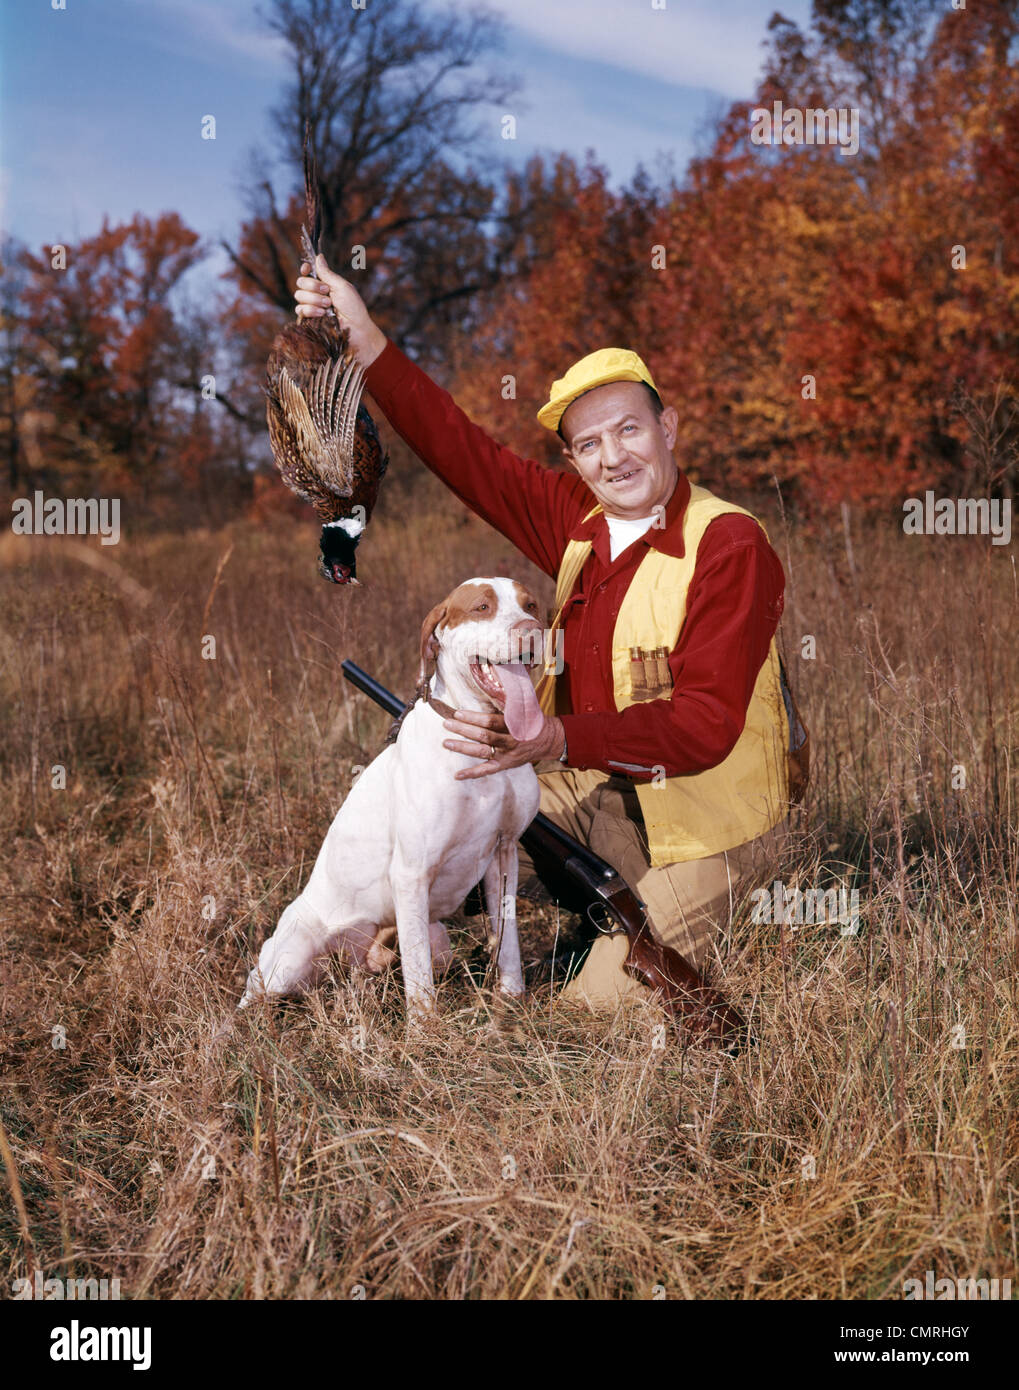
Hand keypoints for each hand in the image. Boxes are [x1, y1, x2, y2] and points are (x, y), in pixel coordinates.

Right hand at [294, 254, 386, 367]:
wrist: (355, 329)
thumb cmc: (353, 308)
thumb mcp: (342, 287)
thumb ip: (327, 273)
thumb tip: (318, 257)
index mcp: (325, 283)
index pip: (308, 272)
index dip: (305, 269)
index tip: (306, 269)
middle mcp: (316, 294)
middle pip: (301, 282)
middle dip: (313, 286)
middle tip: (327, 293)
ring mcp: (311, 306)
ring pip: (299, 296)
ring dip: (314, 299)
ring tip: (328, 306)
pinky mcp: (308, 319)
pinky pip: (299, 310)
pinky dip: (310, 310)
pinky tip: (322, 314)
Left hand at [442, 709, 565, 779]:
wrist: (548, 740)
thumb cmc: (531, 720)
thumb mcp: (523, 708)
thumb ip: (508, 699)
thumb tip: (494, 677)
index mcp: (513, 725)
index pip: (490, 721)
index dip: (473, 718)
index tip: (458, 713)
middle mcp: (509, 741)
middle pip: (484, 736)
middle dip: (464, 730)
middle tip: (447, 724)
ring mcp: (506, 755)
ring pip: (482, 752)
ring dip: (463, 748)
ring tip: (446, 743)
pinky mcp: (504, 765)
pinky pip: (486, 771)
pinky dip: (472, 773)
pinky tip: (458, 775)